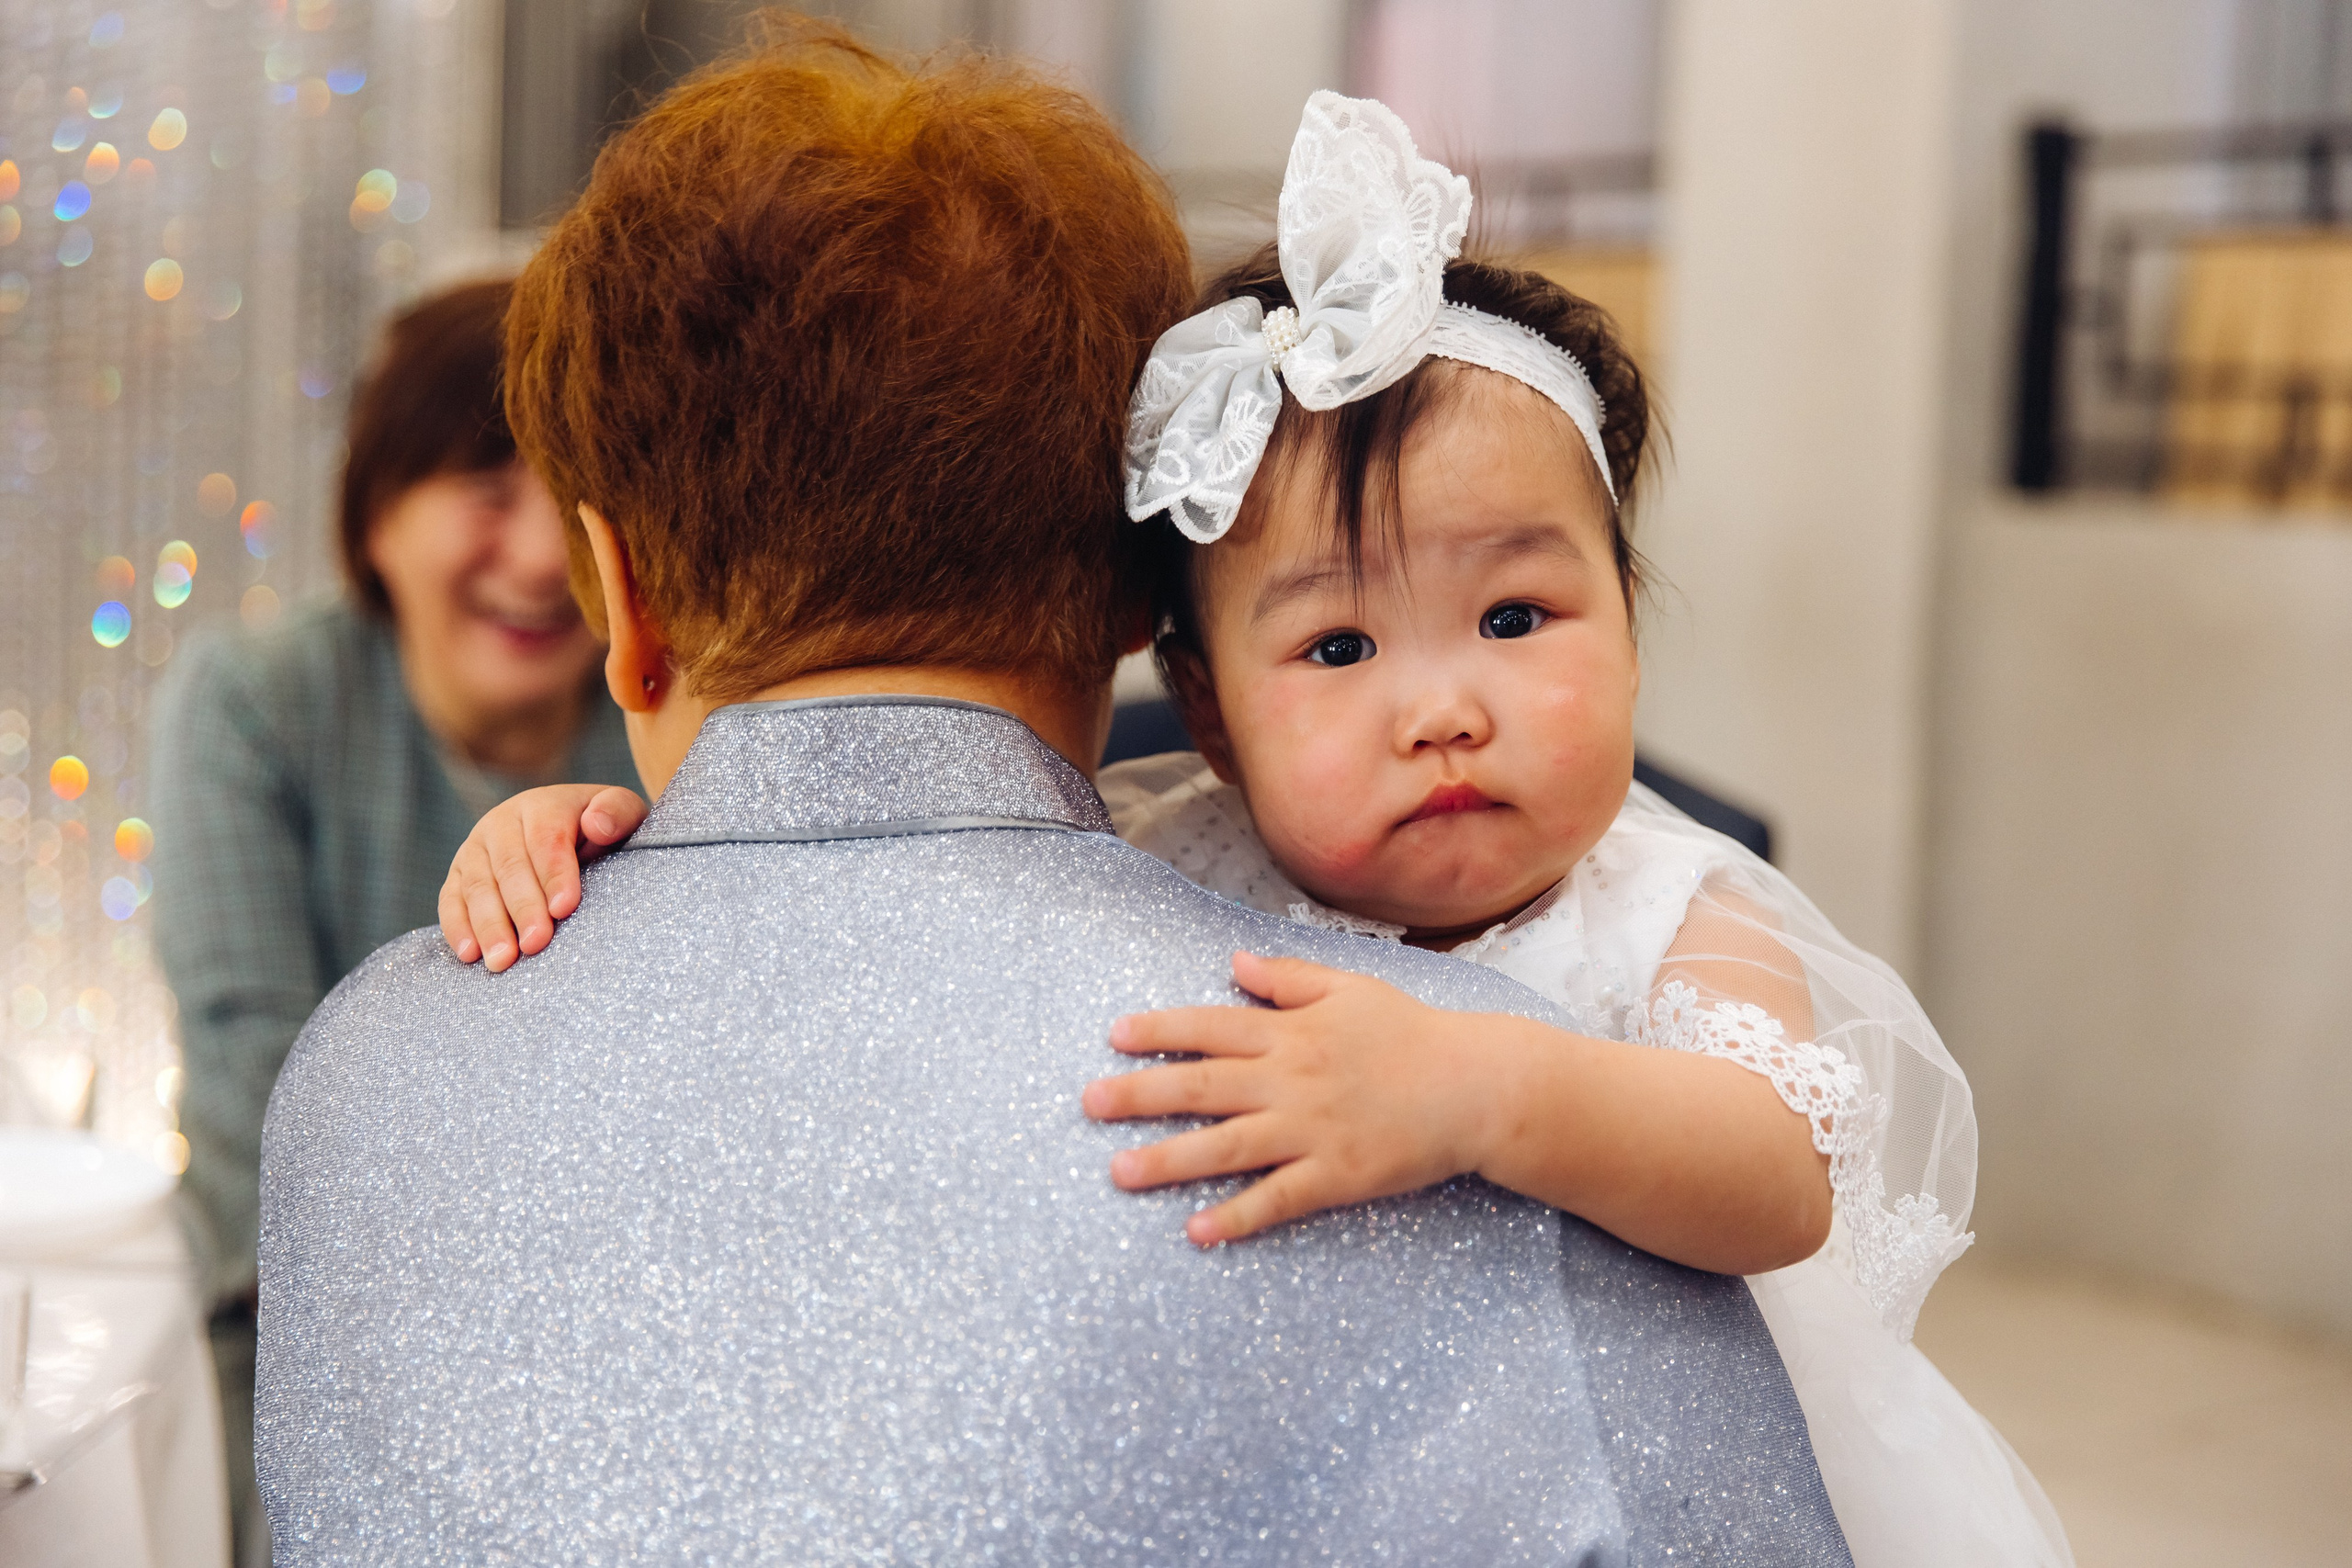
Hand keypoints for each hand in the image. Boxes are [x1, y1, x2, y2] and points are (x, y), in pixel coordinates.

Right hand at [437, 784, 647, 970]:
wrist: (573, 832)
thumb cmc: (603, 830)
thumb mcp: (621, 813)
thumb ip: (617, 811)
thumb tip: (597, 824)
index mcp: (541, 806)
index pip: (546, 839)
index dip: (554, 874)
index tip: (564, 908)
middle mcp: (501, 823)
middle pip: (509, 867)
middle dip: (522, 908)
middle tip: (536, 944)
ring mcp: (475, 849)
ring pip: (477, 886)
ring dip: (489, 925)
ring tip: (504, 960)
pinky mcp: (458, 876)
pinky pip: (451, 901)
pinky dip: (458, 928)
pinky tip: (470, 954)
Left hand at [1082, 951, 1507, 1244]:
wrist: (1475, 1086)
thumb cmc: (1412, 1034)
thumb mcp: (1351, 988)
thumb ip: (1289, 979)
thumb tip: (1234, 963)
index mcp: (1291, 1033)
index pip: (1211, 1027)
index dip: (1160, 1031)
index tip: (1114, 1036)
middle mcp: (1291, 1080)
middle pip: (1202, 1087)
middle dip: (1140, 1095)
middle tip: (1088, 1104)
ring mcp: (1311, 1130)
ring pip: (1226, 1147)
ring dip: (1169, 1161)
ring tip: (1119, 1172)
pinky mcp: (1336, 1176)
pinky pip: (1276, 1199)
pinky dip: (1236, 1217)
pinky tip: (1196, 1231)